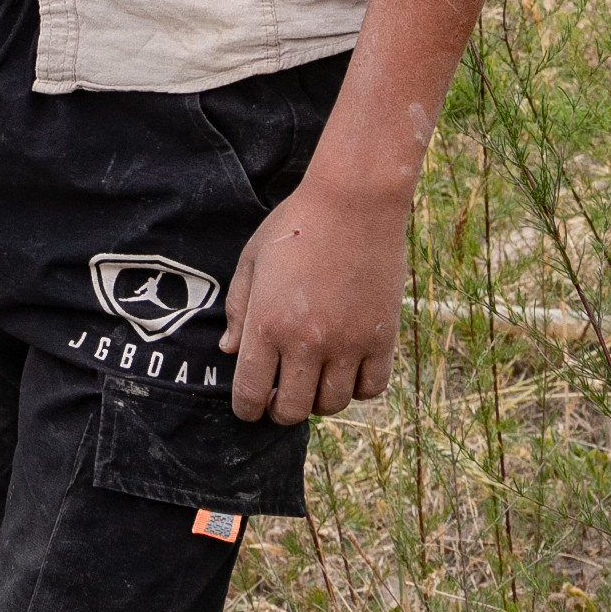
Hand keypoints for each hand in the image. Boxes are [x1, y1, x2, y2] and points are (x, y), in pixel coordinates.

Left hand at [220, 176, 409, 423]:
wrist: (354, 201)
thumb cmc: (296, 224)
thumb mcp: (253, 259)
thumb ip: (238, 308)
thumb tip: (229, 351)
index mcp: (267, 322)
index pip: (250, 392)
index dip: (246, 409)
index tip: (249, 407)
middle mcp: (306, 342)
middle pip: (291, 410)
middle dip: (279, 410)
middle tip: (279, 395)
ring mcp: (347, 343)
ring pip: (331, 405)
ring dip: (317, 400)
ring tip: (312, 380)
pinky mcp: (380, 338)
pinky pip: (370, 389)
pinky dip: (357, 388)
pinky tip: (346, 369)